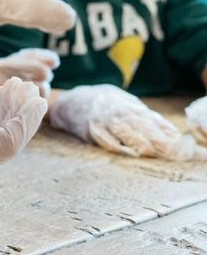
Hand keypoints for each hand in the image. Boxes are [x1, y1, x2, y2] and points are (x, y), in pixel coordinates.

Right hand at [49, 85, 206, 160]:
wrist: (73, 102)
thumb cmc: (106, 106)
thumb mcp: (127, 105)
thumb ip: (146, 119)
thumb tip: (172, 135)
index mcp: (132, 107)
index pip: (155, 121)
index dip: (169, 133)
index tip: (182, 145)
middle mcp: (120, 112)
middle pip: (143, 126)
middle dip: (158, 139)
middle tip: (172, 152)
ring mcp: (105, 120)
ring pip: (125, 132)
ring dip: (139, 142)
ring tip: (150, 151)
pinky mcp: (91, 130)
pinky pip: (106, 139)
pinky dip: (118, 147)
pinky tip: (127, 153)